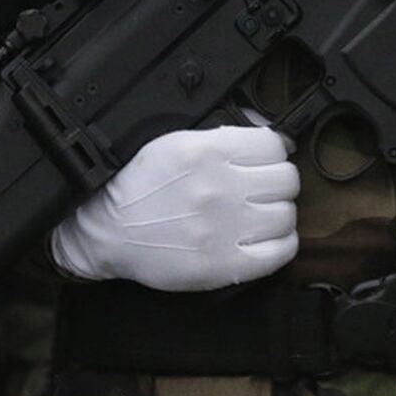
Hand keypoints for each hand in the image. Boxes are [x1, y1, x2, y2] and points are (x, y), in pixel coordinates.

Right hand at [50, 125, 299, 291]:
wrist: (109, 230)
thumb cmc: (141, 185)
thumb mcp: (176, 142)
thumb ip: (223, 135)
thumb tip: (269, 131)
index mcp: (210, 152)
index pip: (274, 144)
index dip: (274, 151)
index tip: (267, 160)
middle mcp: (222, 188)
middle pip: (286, 179)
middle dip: (277, 181)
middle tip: (261, 189)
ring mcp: (226, 228)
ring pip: (287, 214)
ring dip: (278, 212)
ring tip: (260, 214)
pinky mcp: (226, 264)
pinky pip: (281, 252)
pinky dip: (281, 244)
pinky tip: (266, 238)